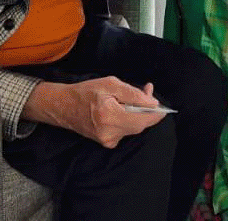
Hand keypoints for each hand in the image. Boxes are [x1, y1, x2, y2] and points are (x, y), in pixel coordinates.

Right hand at [23, 77, 165, 147]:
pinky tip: (122, 110)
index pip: (143, 119)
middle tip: (148, 92)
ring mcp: (108, 140)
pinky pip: (125, 131)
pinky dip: (129, 120)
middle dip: (147, 110)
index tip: (164, 106)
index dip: (156, 113)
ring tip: (133, 99)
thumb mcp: (110, 84)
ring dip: (138, 114)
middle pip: (140, 125)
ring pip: (133, 127)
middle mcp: (110, 133)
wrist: (63, 106)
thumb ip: (133, 93)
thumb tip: (153, 102)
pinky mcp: (107, 143)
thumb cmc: (86, 91)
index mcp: (110, 116)